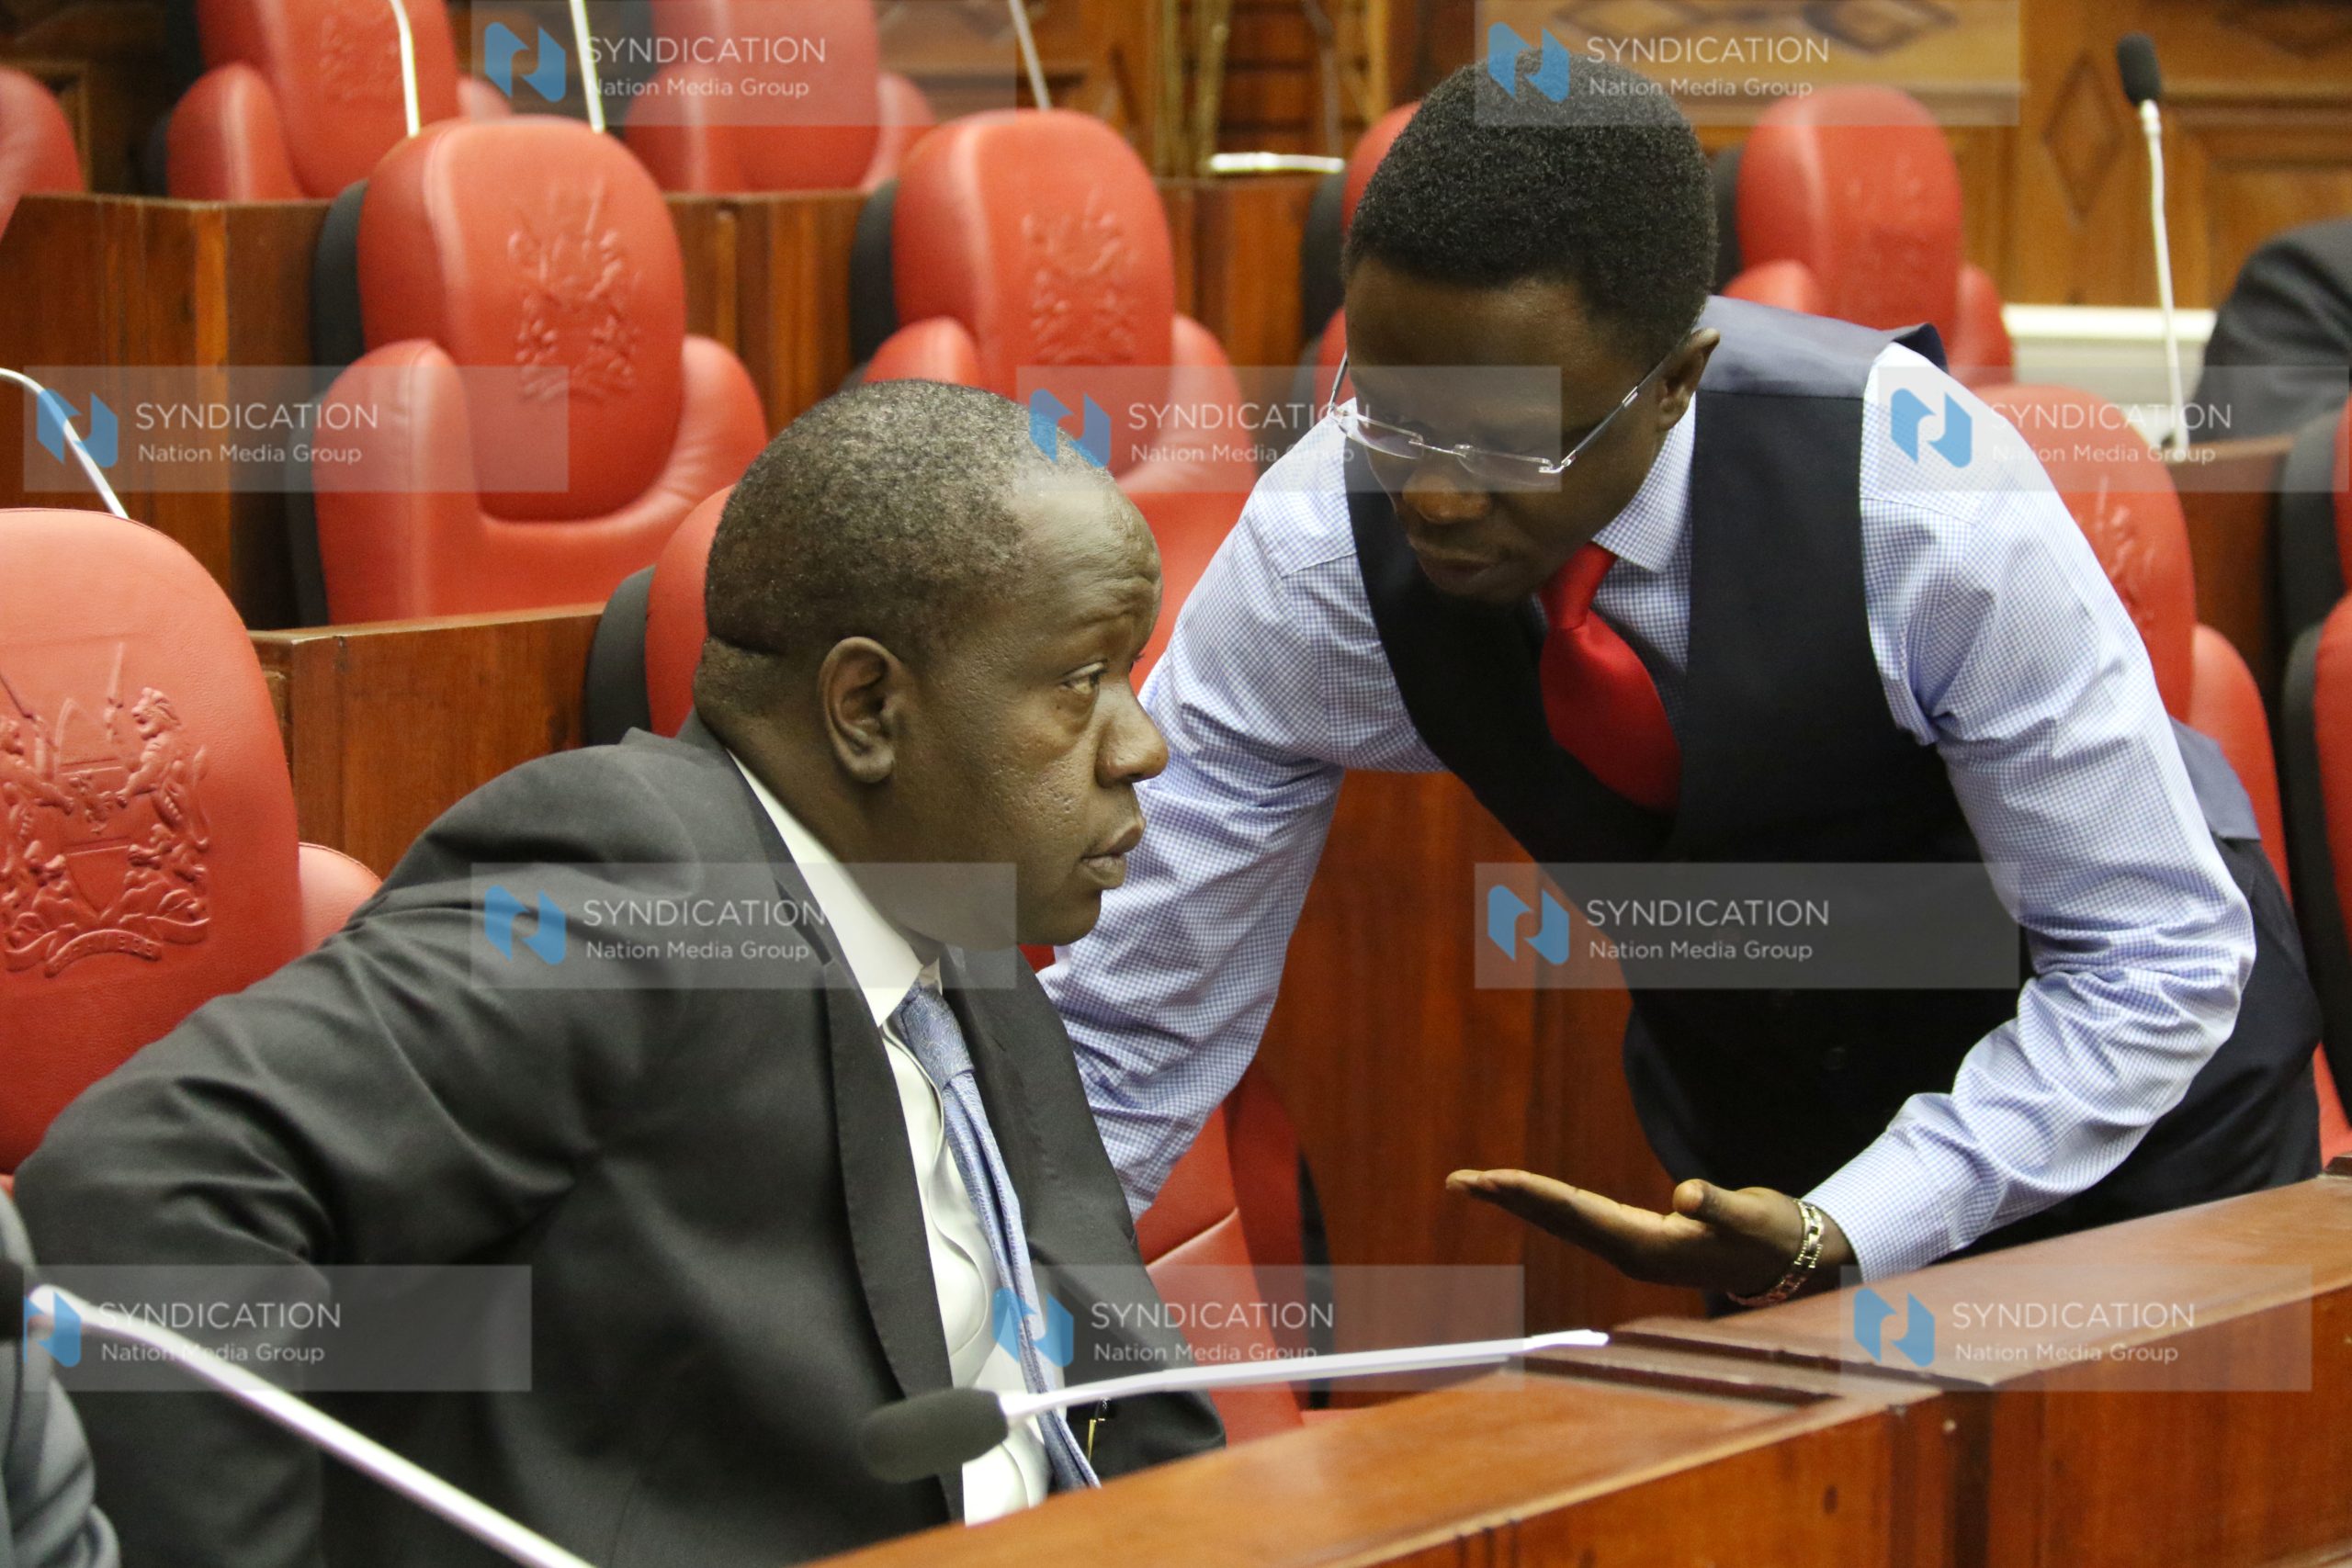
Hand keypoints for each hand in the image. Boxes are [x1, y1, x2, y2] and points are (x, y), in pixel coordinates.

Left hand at [1445, 1169, 1854, 1297]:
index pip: (1577, 1213)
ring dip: (1519, 1201)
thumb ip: (1721, 1207)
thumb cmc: (1771, 1234)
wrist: (1790, 1259)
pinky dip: (1547, 1202)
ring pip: (1562, 1221)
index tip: (1494, 1178)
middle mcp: (1630, 1252)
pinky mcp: (1638, 1240)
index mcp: (1648, 1248)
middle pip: (1556, 1219)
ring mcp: (1632, 1249)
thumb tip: (1688, 1196)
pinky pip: (1578, 1218)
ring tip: (1476, 1184)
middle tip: (1459, 1181)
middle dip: (1508, 1198)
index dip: (1534, 1193)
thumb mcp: (1751, 1219)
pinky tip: (1525, 1196)